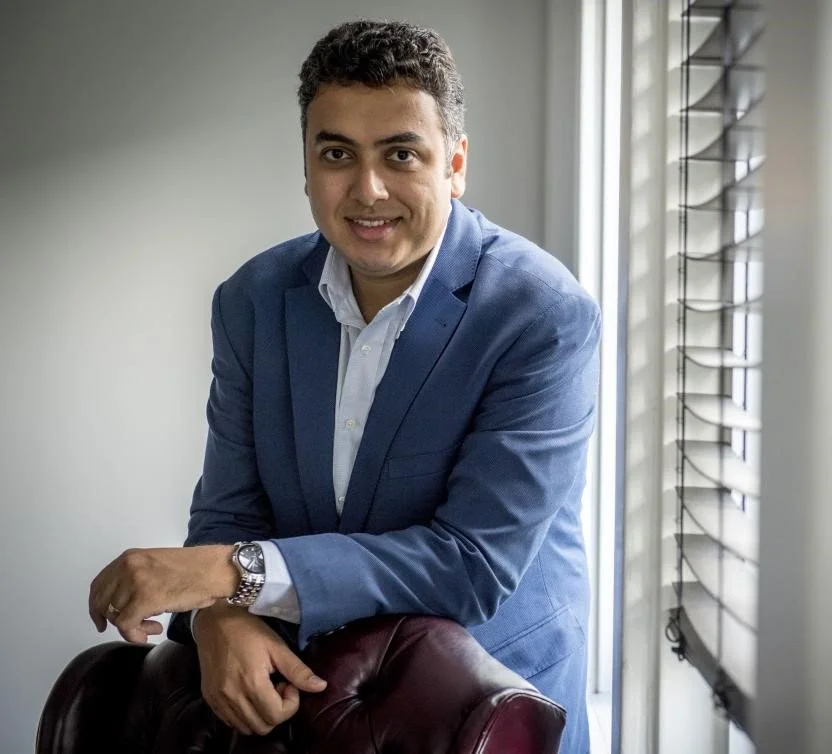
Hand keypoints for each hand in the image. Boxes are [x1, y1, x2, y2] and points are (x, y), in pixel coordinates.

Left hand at [88, 545, 237, 643]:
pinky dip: (136, 635)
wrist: (213, 569)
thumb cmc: (193, 569)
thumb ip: (135, 577)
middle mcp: (127, 567)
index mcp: (129, 558)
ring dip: (133, 627)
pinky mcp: (144, 600)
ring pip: (116, 617)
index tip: (101, 620)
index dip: (96, 606)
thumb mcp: (155, 565)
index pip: (98, 585)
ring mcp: (134, 583)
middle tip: (130, 628)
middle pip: (101, 603)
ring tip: (152, 626)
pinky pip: (126, 626)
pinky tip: (154, 631)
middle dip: (113, 620)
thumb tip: (122, 603)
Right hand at [194, 602, 326, 735]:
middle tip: (277, 686)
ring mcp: (218, 701)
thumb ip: (298, 670)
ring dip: (261, 716)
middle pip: (263, 727)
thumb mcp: (277, 646)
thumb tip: (321, 687)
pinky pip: (231, 723)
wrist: (214, 621)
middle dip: (277, 711)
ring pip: (247, 729)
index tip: (288, 683)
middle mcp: (232, 697)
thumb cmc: (248, 630)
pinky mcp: (210, 700)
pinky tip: (249, 695)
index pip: (277, 715)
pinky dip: (245, 716)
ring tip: (263, 690)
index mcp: (252, 683)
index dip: (290, 703)